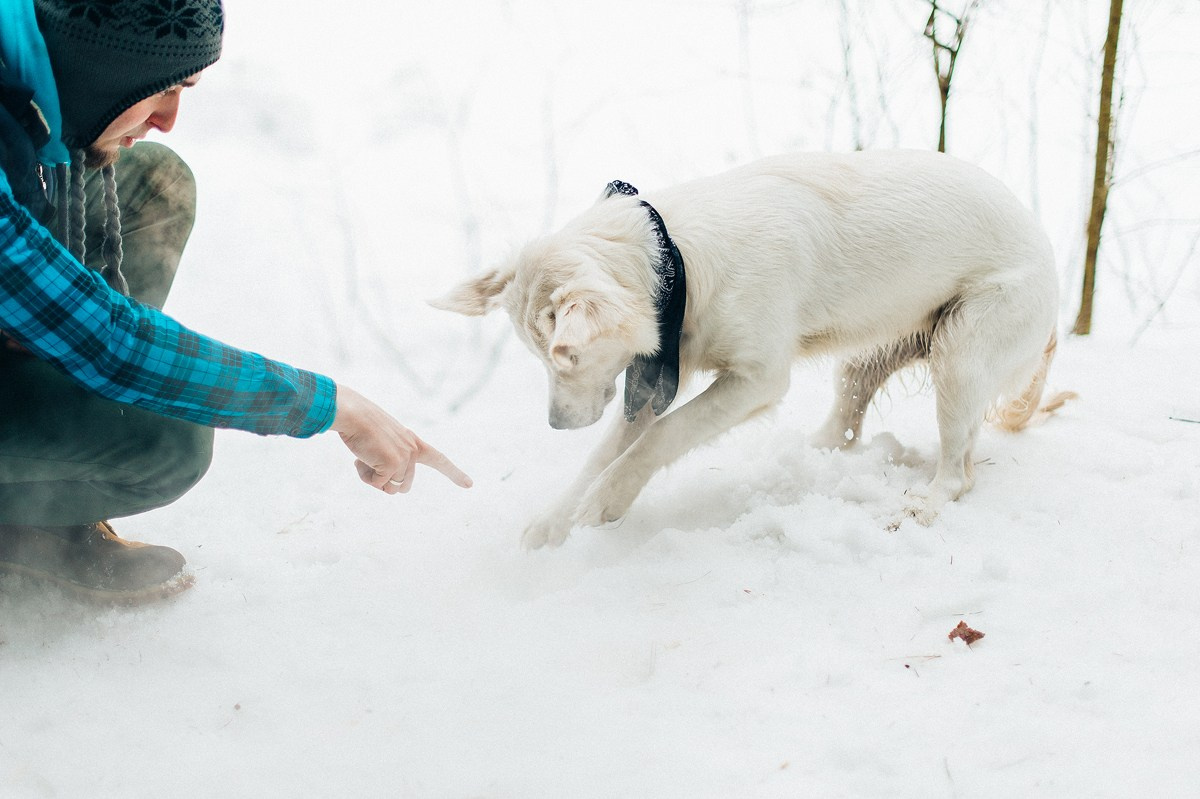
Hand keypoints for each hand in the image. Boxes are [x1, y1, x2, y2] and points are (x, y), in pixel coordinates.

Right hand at [330, 384, 472, 493]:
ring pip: (391, 488)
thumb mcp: (383, 445)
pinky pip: (378, 484)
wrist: (354, 414)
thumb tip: (392, 489)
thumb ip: (392, 463)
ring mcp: (406, 457)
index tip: (469, 484)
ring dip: (374, 479)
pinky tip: (360, 459)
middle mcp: (413, 450)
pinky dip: (366, 477)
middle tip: (371, 462)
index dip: (454, 473)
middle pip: (404, 485)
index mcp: (414, 442)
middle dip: (386, 482)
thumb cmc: (362, 428)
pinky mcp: (393, 464)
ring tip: (366, 457)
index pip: (439, 459)